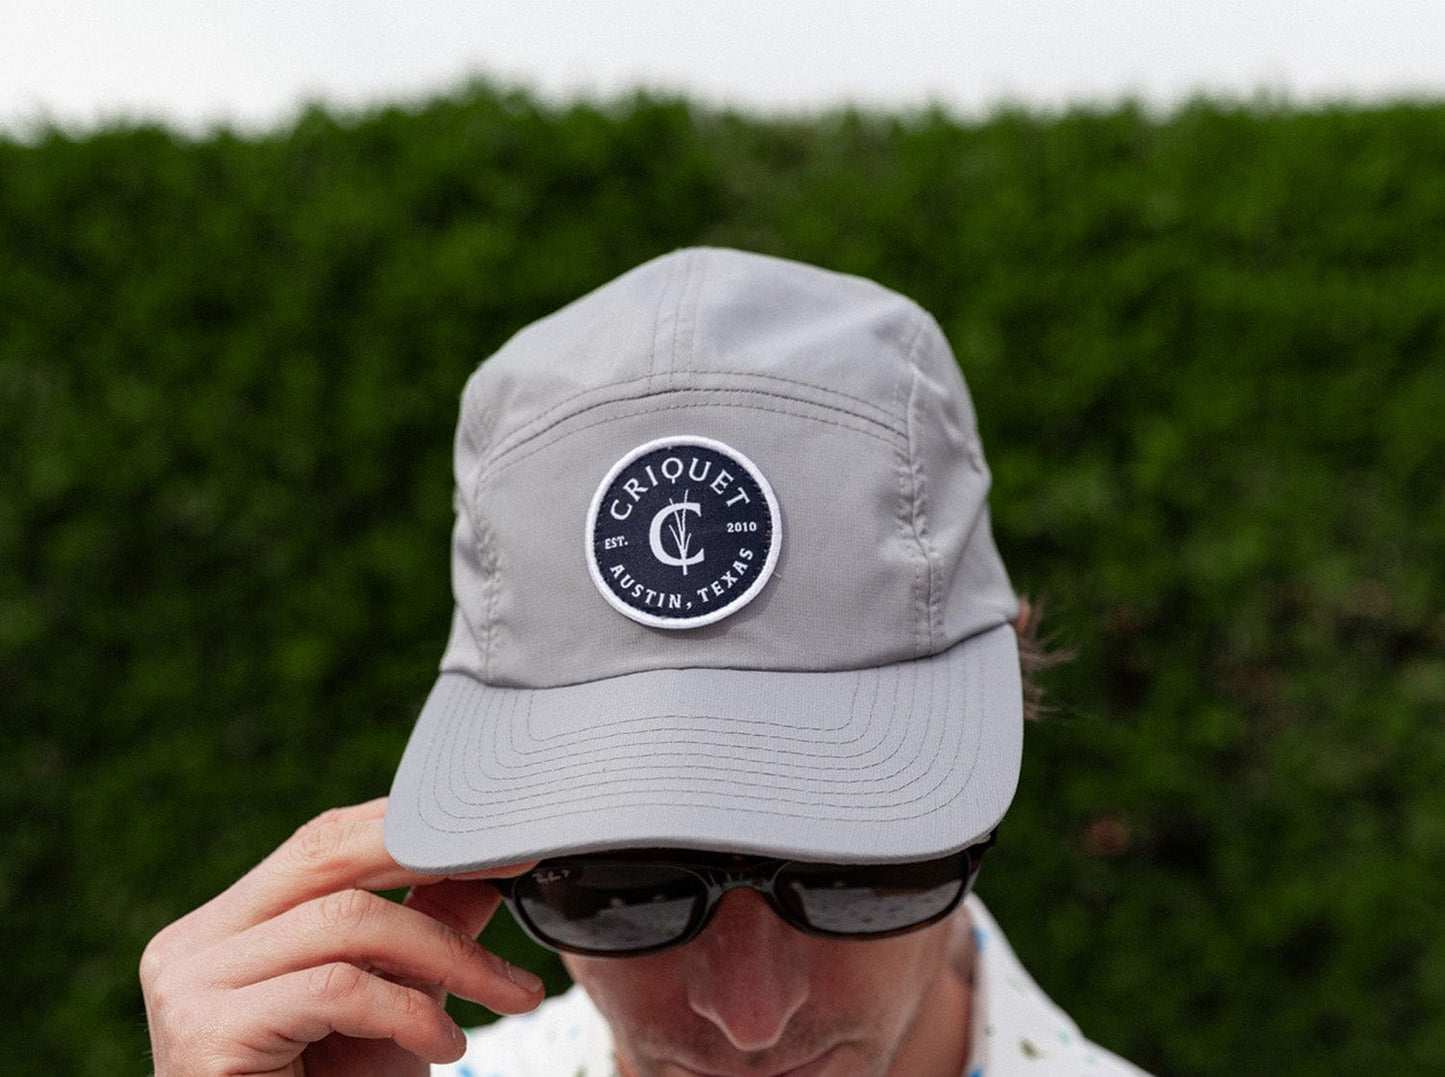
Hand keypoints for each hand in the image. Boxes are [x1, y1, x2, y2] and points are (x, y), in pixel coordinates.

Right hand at [140, 798, 543, 1075]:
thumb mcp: (393, 1005)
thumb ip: (424, 928)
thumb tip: (486, 866)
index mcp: (227, 927)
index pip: (324, 842)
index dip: (411, 828)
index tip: (494, 835)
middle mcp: (194, 944)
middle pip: (327, 856)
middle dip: (434, 859)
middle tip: (515, 868)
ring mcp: (190, 986)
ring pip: (344, 920)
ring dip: (447, 954)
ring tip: (503, 994)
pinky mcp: (206, 1035)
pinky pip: (336, 989)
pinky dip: (409, 1011)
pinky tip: (445, 1044)